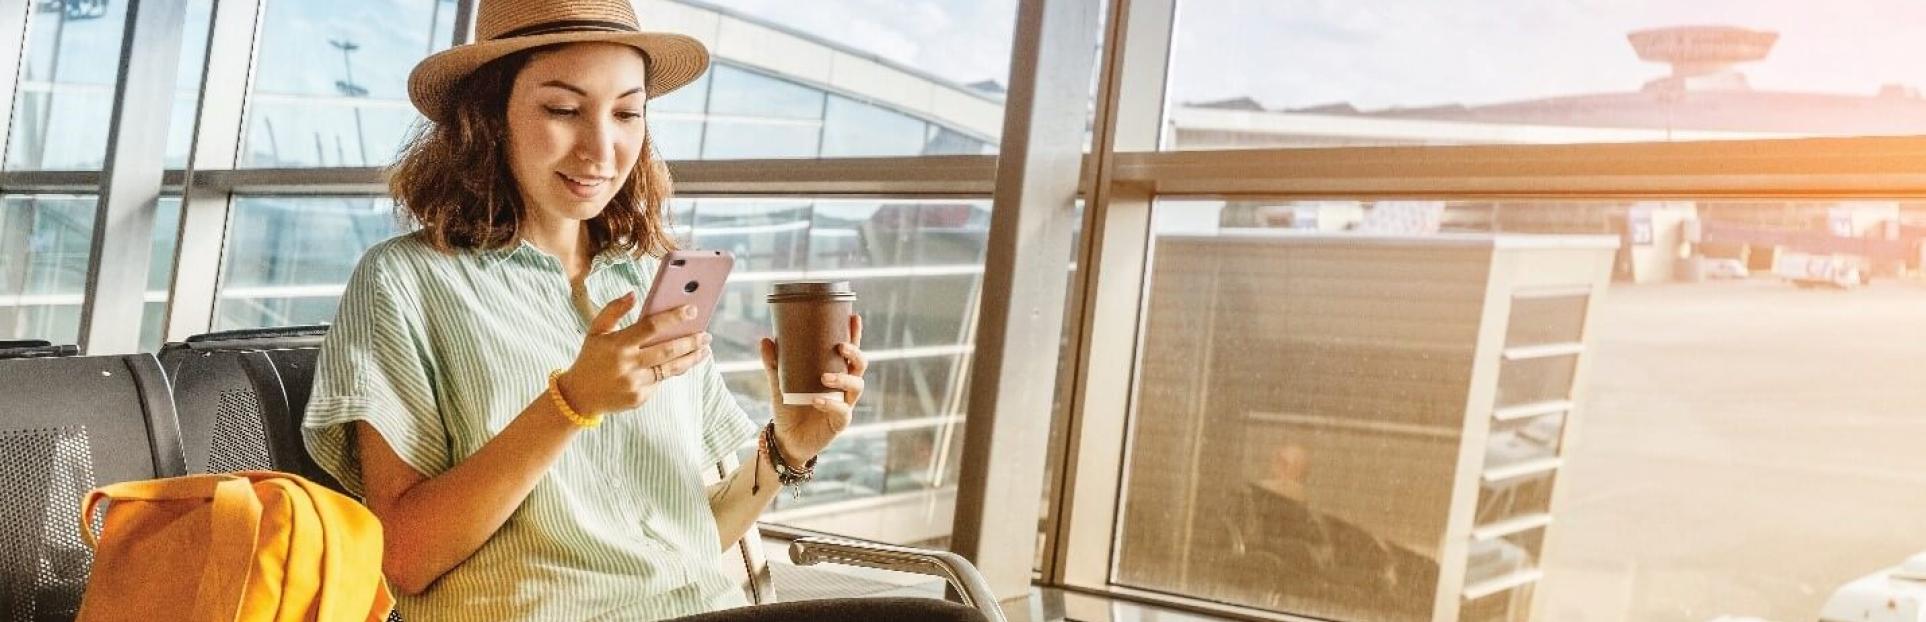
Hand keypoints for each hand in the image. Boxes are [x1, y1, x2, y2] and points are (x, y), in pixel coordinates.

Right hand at [556, 292, 711, 415]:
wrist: (578, 397)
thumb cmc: (591, 358)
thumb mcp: (595, 331)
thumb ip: (613, 310)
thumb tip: (634, 294)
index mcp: (617, 344)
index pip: (650, 327)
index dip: (673, 317)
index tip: (692, 310)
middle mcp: (627, 365)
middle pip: (667, 350)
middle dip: (691, 341)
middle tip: (706, 334)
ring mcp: (634, 383)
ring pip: (670, 369)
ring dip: (691, 358)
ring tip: (704, 350)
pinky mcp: (640, 398)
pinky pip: (661, 381)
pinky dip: (672, 370)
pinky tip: (684, 362)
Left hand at [760, 314, 864, 462]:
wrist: (786, 439)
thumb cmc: (788, 408)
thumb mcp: (779, 382)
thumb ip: (774, 363)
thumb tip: (766, 339)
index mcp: (834, 373)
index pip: (848, 351)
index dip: (854, 335)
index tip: (854, 317)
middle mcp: (844, 387)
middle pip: (860, 366)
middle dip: (855, 353)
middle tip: (839, 346)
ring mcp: (844, 404)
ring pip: (856, 386)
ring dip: (843, 378)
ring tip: (824, 377)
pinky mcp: (840, 422)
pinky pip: (842, 411)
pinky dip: (830, 404)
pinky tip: (817, 400)